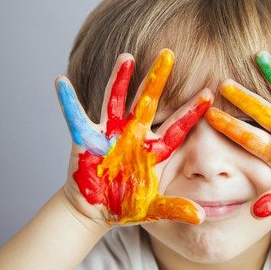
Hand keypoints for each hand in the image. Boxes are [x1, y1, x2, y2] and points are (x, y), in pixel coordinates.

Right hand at [57, 49, 211, 223]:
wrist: (95, 212)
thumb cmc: (126, 206)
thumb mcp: (153, 209)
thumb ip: (175, 208)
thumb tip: (200, 217)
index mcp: (153, 150)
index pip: (176, 127)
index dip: (191, 112)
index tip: (209, 94)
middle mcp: (134, 135)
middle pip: (148, 102)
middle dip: (157, 79)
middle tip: (168, 53)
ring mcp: (110, 134)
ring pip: (116, 101)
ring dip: (119, 79)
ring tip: (126, 56)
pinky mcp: (86, 138)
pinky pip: (75, 116)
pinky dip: (67, 100)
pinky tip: (61, 81)